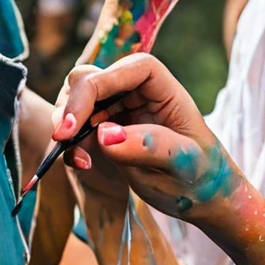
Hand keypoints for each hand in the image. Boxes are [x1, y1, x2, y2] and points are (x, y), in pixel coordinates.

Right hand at [55, 55, 239, 226]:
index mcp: (163, 88)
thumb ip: (147, 146)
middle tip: (62, 140)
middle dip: (73, 106)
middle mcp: (137, 92)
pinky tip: (82, 165)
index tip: (77, 122)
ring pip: (77, 101)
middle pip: (93, 79)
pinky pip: (77, 129)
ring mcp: (118, 110)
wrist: (201, 196)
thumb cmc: (201, 174)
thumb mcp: (183, 162)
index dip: (98, 85)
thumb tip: (103, 134)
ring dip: (67, 127)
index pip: (128, 69)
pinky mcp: (105, 131)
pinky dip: (71, 145)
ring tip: (78, 160)